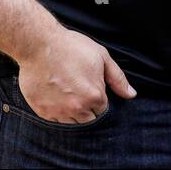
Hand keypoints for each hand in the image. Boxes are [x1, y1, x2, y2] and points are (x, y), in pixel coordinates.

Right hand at [16, 27, 135, 123]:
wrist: (40, 45)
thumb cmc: (72, 48)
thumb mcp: (102, 57)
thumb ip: (118, 79)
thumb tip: (131, 95)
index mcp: (94, 96)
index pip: (103, 110)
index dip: (99, 99)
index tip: (93, 89)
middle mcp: (77, 108)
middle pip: (89, 120)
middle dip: (89, 109)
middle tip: (80, 92)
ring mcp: (58, 112)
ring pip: (72, 123)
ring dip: (74, 113)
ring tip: (69, 94)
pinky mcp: (43, 112)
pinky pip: (55, 122)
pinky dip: (58, 113)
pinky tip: (57, 97)